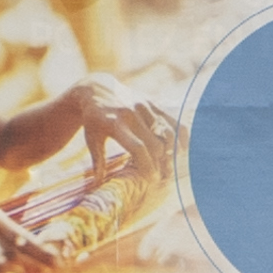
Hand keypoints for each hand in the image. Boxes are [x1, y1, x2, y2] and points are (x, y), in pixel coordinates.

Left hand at [58, 77, 175, 168]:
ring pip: (169, 133)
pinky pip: (174, 120)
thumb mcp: (92, 139)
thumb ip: (98, 160)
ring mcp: (145, 106)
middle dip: (161, 163)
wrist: (97, 89)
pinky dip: (181, 136)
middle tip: (162, 176)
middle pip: (156, 144)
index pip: (138, 148)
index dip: (148, 166)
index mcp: (115, 124)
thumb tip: (99, 183)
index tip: (152, 179)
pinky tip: (180, 149)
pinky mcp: (154, 102)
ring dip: (172, 151)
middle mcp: (132, 114)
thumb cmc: (93, 120)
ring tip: (169, 164)